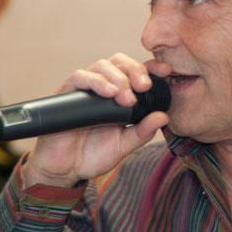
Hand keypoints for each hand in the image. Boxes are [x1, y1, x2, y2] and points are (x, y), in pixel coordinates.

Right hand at [21, 53, 170, 188]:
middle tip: (145, 87)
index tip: (166, 70)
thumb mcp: (124, 144)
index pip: (135, 71)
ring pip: (101, 65)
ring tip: (127, 98)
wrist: (64, 170)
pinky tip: (108, 92)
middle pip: (119, 61)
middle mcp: (102, 88)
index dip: (150, 66)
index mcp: (119, 95)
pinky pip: (79, 77)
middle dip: (135, 69)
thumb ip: (143, 132)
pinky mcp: (65, 95)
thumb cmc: (93, 155)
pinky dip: (95, 81)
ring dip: (118, 77)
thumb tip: (164, 116)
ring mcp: (84, 90)